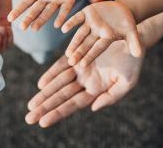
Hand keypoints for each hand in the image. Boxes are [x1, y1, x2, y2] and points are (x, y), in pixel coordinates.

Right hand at [4, 0, 76, 30]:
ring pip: (47, 12)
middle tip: (22, 28)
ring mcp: (56, 2)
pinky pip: (64, 10)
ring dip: (41, 21)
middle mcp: (44, 1)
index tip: (10, 19)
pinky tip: (57, 25)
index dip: (18, 10)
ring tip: (34, 29)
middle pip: (35, 10)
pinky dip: (61, 17)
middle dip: (29, 18)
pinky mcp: (68, 2)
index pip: (25, 3)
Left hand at [25, 40, 143, 127]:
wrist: (132, 39)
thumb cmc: (133, 61)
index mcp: (96, 90)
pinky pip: (61, 65)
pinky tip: (41, 84)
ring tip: (31, 105)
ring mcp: (79, 68)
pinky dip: (51, 74)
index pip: (73, 104)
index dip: (58, 113)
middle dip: (46, 107)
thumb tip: (93, 108)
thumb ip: (111, 96)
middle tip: (29, 118)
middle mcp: (85, 81)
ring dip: (45, 93)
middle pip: (61, 97)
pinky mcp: (77, 54)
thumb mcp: (127, 82)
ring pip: (58, 83)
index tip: (43, 121)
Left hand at [61, 1, 141, 66]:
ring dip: (73, 43)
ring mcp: (90, 23)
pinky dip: (70, 22)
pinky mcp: (86, 13)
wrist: (122, 9)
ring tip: (67, 53)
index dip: (90, 56)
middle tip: (70, 62)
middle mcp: (96, 33)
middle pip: (86, 44)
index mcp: (106, 39)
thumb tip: (138, 54)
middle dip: (79, 53)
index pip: (97, 49)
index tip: (82, 65)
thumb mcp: (132, 33)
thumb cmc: (127, 23)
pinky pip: (77, 18)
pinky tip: (63, 29)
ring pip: (80, 34)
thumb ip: (134, 43)